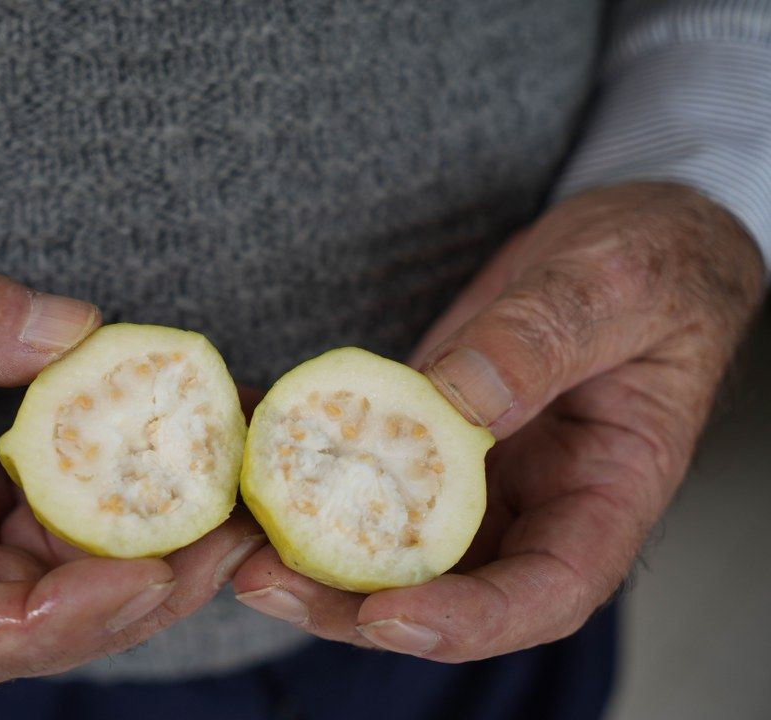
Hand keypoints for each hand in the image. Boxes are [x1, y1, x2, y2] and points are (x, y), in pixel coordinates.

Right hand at [0, 208, 262, 691]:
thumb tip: (75, 336)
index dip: (49, 624)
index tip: (139, 574)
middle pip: (28, 620)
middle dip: (138, 589)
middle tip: (231, 533)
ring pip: (55, 572)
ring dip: (148, 546)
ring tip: (227, 491)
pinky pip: (53, 514)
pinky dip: (119, 495)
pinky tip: (176, 456)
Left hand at [233, 183, 764, 659]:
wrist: (624, 245)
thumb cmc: (648, 265)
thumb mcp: (609, 288)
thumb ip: (538, 343)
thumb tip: (454, 404)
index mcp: (608, 494)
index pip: (547, 592)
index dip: (468, 620)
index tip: (388, 613)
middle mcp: (538, 506)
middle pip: (450, 591)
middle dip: (354, 606)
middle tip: (265, 583)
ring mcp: (480, 480)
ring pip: (397, 550)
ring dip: (314, 559)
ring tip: (236, 547)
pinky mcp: (431, 444)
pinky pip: (369, 480)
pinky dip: (310, 483)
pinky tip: (252, 469)